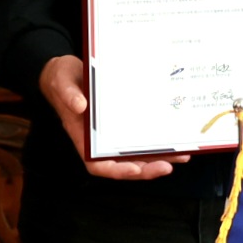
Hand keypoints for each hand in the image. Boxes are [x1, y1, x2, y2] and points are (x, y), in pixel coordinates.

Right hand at [39, 54, 189, 179]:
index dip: (117, 170)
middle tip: (168, 165)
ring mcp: (113, 133)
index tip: (136, 169)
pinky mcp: (124, 123)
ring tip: (181, 156)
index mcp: (82, 137)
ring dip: (158, 158)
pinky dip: (157, 142)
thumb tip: (80, 106)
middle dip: (146, 169)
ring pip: (136, 154)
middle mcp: (99, 140)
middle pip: (123, 164)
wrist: (68, 71)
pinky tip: (174, 140)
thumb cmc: (62, 79)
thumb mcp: (62, 82)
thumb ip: (68, 94)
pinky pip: (141, 136)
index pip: (97, 164)